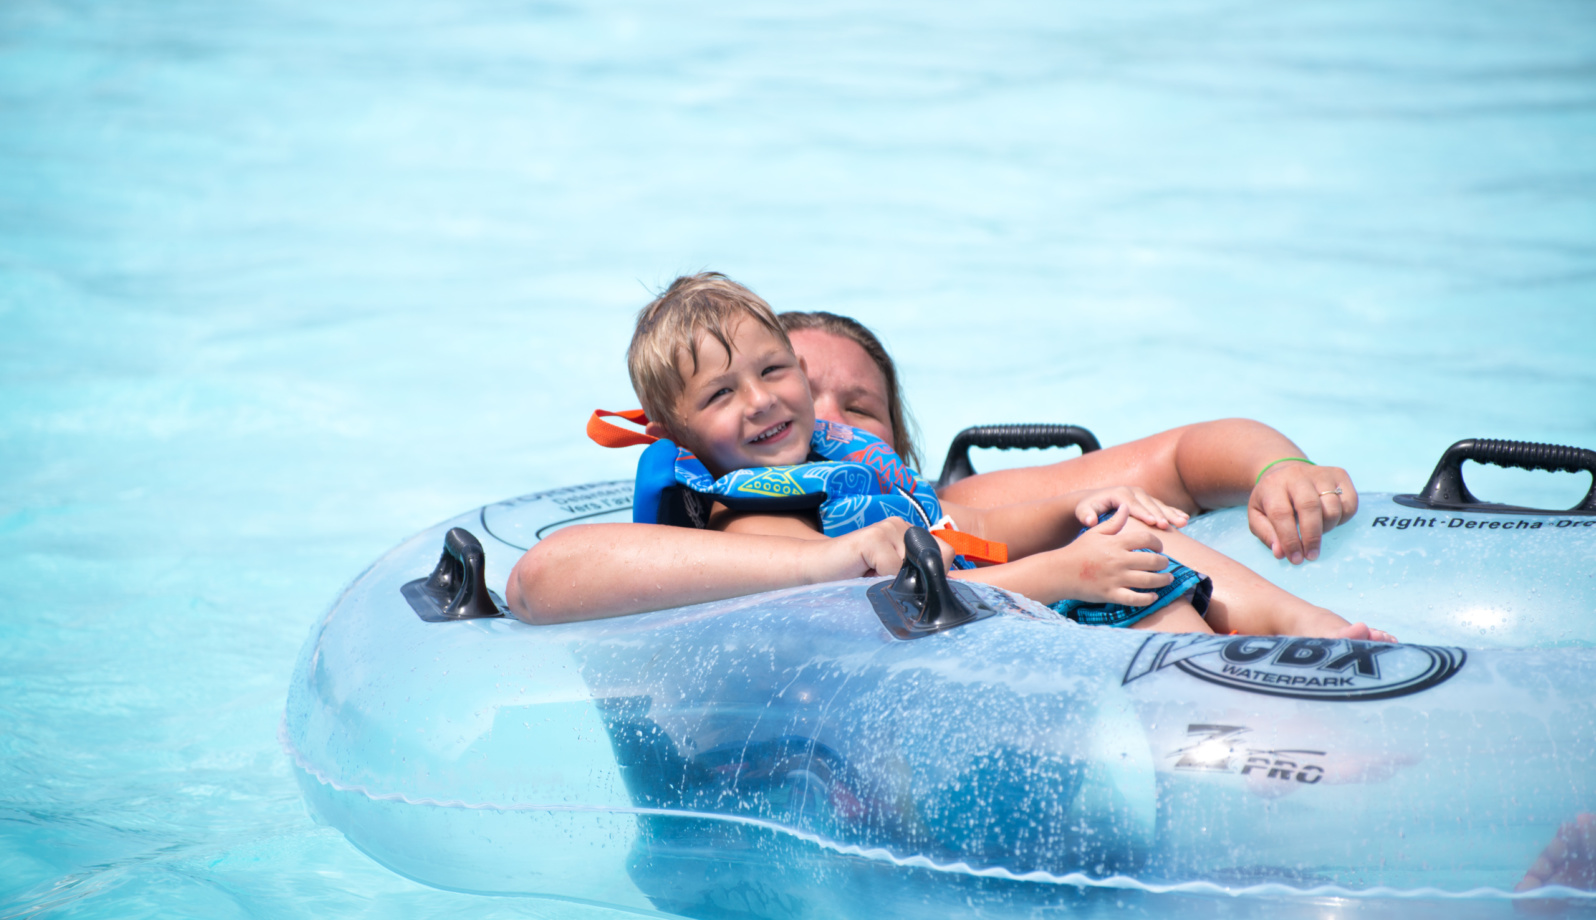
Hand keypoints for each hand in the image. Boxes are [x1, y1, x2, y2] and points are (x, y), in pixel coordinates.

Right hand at [807, 518, 953, 581]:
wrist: (814, 569)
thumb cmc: (853, 578)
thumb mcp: (891, 578)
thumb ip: (917, 577)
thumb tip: (942, 588)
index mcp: (910, 535)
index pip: (946, 553)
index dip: (932, 574)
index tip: (904, 582)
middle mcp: (903, 526)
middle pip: (933, 561)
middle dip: (913, 580)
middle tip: (881, 578)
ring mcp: (888, 528)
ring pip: (912, 568)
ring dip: (893, 582)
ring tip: (870, 575)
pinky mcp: (873, 537)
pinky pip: (892, 569)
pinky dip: (878, 581)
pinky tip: (860, 573)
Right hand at [1055, 506, 1174, 605]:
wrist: (1059, 572)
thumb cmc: (1078, 550)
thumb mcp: (1095, 532)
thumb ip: (1114, 521)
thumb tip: (1126, 507)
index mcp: (1115, 543)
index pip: (1146, 539)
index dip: (1158, 543)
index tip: (1160, 548)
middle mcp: (1118, 560)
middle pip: (1152, 561)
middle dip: (1164, 563)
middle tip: (1166, 565)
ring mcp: (1115, 579)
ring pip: (1148, 581)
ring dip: (1162, 580)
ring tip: (1167, 579)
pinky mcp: (1110, 594)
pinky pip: (1135, 599)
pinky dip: (1147, 599)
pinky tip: (1153, 596)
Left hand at [1077, 486, 1189, 530]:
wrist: (1094, 501)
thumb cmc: (1088, 508)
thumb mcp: (1083, 511)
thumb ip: (1085, 515)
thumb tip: (1090, 521)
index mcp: (1119, 494)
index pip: (1132, 504)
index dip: (1142, 513)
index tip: (1152, 522)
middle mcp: (1133, 492)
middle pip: (1148, 504)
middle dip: (1159, 514)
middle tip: (1168, 526)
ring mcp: (1142, 496)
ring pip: (1159, 505)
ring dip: (1171, 513)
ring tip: (1183, 522)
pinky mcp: (1147, 501)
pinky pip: (1162, 506)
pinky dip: (1173, 512)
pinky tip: (1185, 519)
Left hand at [1249, 462, 1358, 563]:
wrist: (1285, 470)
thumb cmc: (1271, 499)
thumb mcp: (1257, 515)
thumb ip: (1266, 534)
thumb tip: (1281, 553)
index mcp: (1273, 486)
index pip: (1281, 514)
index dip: (1289, 540)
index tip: (1295, 559)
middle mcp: (1297, 476)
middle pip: (1310, 507)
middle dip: (1312, 537)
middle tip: (1311, 555)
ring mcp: (1321, 473)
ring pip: (1332, 507)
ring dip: (1327, 528)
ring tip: (1315, 532)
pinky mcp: (1340, 475)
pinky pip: (1350, 503)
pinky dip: (1342, 518)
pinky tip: (1328, 520)